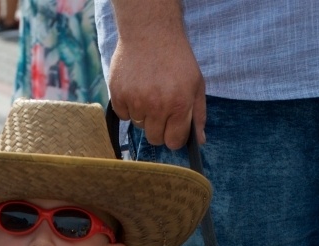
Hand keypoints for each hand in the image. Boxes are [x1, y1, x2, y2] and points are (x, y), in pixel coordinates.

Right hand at [108, 22, 205, 147]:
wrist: (150, 30)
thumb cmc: (176, 58)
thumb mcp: (196, 83)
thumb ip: (198, 114)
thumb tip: (200, 141)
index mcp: (179, 104)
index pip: (173, 142)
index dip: (174, 136)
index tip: (173, 127)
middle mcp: (157, 105)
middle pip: (154, 139)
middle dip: (159, 128)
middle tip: (160, 109)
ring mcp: (136, 100)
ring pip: (139, 126)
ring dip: (144, 115)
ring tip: (148, 93)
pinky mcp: (118, 94)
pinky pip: (123, 115)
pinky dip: (128, 107)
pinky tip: (135, 90)